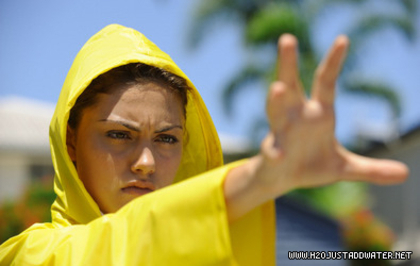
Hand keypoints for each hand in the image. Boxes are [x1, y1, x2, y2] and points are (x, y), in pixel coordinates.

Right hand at [257, 34, 408, 196]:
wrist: (283, 178)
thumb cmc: (313, 165)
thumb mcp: (345, 168)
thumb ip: (371, 169)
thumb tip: (406, 173)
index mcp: (318, 114)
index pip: (325, 83)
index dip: (333, 62)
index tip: (342, 39)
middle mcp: (296, 117)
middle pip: (291, 86)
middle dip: (288, 64)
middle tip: (287, 39)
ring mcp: (281, 134)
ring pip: (275, 111)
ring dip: (275, 101)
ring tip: (277, 88)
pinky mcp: (272, 154)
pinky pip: (272, 151)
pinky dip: (274, 152)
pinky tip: (278, 155)